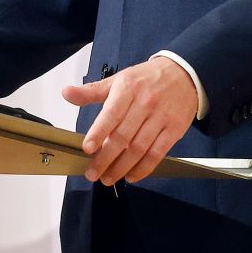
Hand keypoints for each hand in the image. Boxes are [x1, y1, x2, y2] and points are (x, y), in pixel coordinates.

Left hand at [61, 55, 196, 185]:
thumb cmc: (147, 79)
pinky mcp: (174, 130)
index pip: (111, 114)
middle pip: (123, 136)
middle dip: (106, 158)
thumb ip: (91, 91)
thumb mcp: (118, 79)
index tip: (87, 149)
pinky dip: (144, 168)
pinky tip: (132, 176)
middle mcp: (144, 104)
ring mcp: (160, 118)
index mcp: (127, 89)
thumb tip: (67, 93)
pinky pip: (158, 153)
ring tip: (108, 178)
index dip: (98, 133)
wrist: (184, 74)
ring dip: (122, 167)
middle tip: (92, 173)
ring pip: (139, 148)